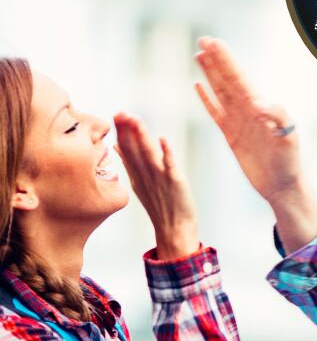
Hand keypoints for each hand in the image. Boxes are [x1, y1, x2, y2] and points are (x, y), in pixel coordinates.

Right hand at [114, 114, 199, 259]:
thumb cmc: (159, 204)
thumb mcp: (139, 181)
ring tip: (135, 119)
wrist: (174, 228)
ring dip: (143, 137)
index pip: (126, 149)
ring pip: (149, 154)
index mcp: (137, 174)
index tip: (116, 115)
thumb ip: (129, 162)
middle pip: (134, 149)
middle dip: (127, 130)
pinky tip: (163, 139)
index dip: (122, 132)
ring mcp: (160, 178)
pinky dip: (167, 153)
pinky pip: (170, 166)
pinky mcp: (175, 182)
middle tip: (120, 112)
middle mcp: (146, 175)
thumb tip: (116, 145)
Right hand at [193, 37, 316, 252]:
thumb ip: (277, 118)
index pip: (240, 78)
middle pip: (228, 79)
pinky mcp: (231, 135)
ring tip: (199, 55)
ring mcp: (239, 121)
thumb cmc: (289, 162)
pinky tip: (198, 86)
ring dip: (211, 74)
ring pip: (221, 92)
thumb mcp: (288, 138)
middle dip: (217, 60)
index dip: (226, 60)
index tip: (213, 43)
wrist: (282, 186)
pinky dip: (207, 99)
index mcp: (260, 107)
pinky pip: (216, 112)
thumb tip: (260, 103)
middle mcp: (249, 110)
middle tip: (203, 40)